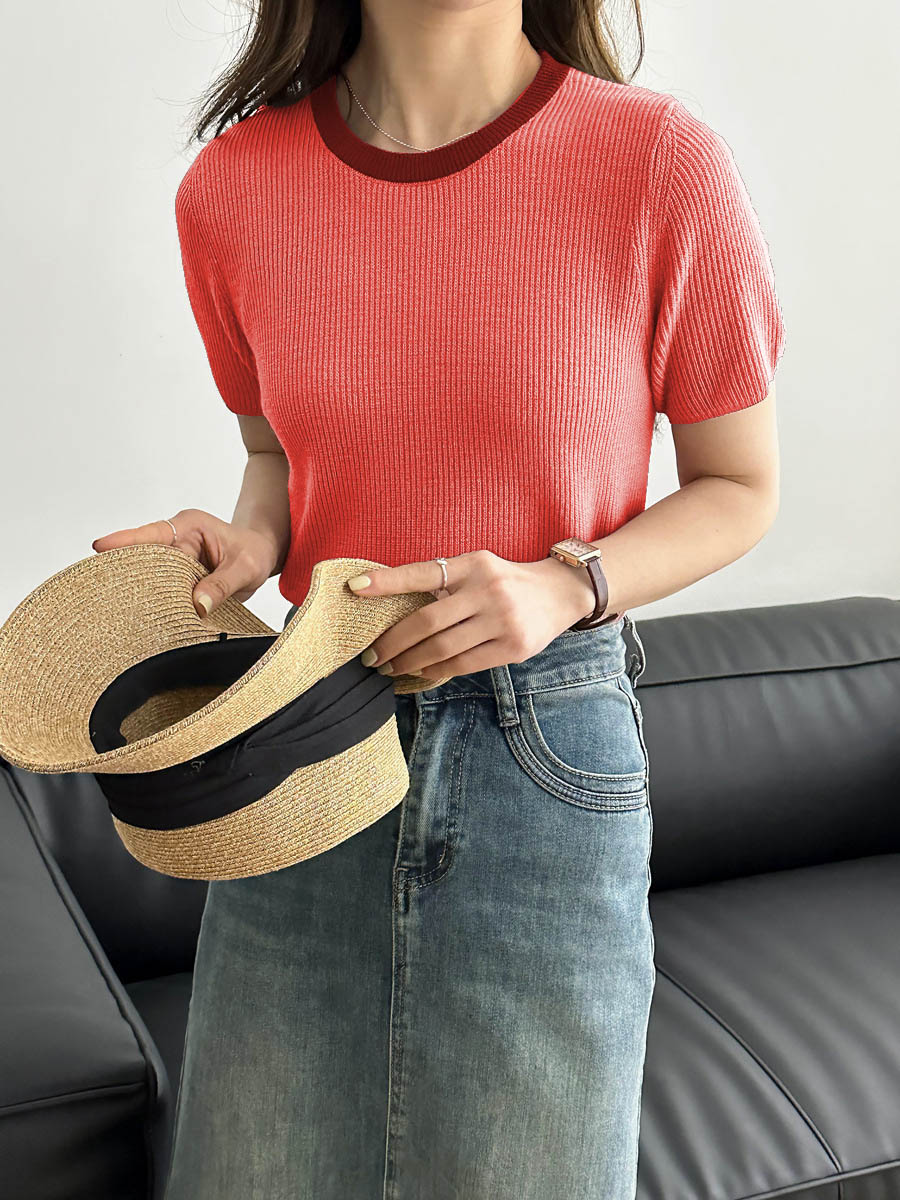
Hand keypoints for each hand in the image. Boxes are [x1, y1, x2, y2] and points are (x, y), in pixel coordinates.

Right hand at [92, 509, 281, 616]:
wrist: (261, 555)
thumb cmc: (254, 553)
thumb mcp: (247, 567)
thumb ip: (223, 585)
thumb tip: (199, 605)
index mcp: (190, 527)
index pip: (152, 534)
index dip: (125, 541)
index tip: (99, 546)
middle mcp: (176, 539)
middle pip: (141, 556)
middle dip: (125, 571)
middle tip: (103, 590)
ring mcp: (173, 558)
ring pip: (147, 575)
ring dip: (139, 590)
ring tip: (119, 608)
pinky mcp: (174, 576)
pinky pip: (159, 587)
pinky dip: (153, 600)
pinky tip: (141, 616)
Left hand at [347, 549, 596, 679]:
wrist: (560, 593)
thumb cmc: (506, 582)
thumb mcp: (478, 568)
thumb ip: (445, 583)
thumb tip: (394, 608)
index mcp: (473, 564)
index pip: (423, 571)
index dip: (387, 581)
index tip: (355, 588)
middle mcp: (488, 589)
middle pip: (427, 621)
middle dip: (393, 642)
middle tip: (371, 656)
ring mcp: (503, 619)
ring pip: (443, 648)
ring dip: (410, 663)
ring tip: (391, 669)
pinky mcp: (514, 647)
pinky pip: (464, 665)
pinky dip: (437, 672)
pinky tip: (420, 675)